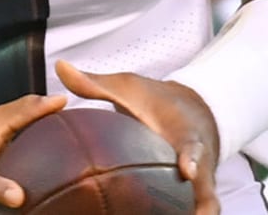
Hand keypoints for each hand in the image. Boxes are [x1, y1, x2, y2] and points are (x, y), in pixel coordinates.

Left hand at [56, 60, 220, 214]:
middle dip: (200, 206)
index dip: (192, 159)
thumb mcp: (129, 88)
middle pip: (206, 192)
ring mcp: (199, 185)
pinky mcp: (194, 198)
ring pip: (205, 209)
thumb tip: (60, 67)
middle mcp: (198, 164)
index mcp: (184, 134)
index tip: (187, 169)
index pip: (193, 147)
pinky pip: (191, 213)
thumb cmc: (157, 102)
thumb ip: (95, 84)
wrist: (194, 112)